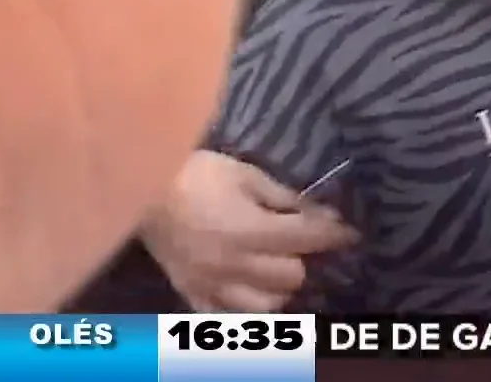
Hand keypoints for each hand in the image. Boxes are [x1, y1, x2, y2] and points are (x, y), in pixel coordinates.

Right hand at [140, 151, 356, 311]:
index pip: (308, 239)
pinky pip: (224, 317)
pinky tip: (250, 294)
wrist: (139, 186)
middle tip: (301, 244)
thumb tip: (319, 210)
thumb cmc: (197, 173)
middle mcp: (233, 264)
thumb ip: (284, 197)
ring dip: (278, 289)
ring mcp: (210, 284)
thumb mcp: (246, 174)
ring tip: (277, 270)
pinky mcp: (190, 292)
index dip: (335, 235)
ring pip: (264, 305)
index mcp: (250, 231)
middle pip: (291, 277)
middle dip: (303, 259)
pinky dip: (243, 309)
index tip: (351, 233)